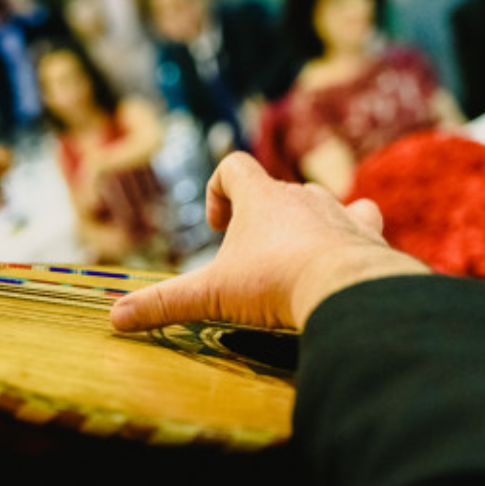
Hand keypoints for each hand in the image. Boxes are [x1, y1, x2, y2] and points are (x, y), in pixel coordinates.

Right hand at [110, 153, 428, 332]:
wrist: (347, 290)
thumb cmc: (274, 284)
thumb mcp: (210, 296)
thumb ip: (164, 304)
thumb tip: (114, 318)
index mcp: (261, 198)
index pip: (234, 167)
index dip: (218, 192)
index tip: (217, 229)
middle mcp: (302, 196)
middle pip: (276, 191)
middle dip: (261, 221)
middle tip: (251, 262)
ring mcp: (340, 213)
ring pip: (321, 203)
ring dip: (307, 226)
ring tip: (296, 263)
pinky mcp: (370, 236)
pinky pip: (364, 222)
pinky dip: (353, 238)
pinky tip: (346, 264)